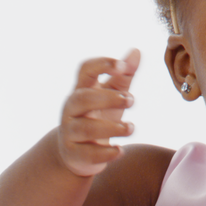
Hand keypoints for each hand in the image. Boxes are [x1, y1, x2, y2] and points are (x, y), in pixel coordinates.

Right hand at [57, 52, 138, 177]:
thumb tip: (136, 51)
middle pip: (82, 98)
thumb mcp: (111, 96)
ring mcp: (70, 132)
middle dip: (108, 98)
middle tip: (130, 100)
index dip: (102, 64)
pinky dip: (105, 153)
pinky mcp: (74, 155)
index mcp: (81, 89)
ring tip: (132, 128)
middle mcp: (71, 109)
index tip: (122, 66)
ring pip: (85, 128)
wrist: (77, 153)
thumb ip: (123, 76)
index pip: (85, 70)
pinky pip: (87, 154)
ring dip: (112, 128)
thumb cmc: (98, 117)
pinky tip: (120, 151)